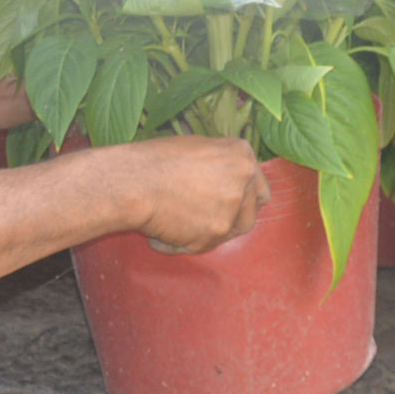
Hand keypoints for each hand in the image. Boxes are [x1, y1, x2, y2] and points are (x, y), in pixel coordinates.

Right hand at [120, 136, 266, 251]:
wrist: (135, 181)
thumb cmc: (156, 161)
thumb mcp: (197, 148)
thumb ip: (222, 165)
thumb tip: (228, 181)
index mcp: (242, 154)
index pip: (259, 185)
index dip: (245, 197)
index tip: (229, 203)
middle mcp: (244, 179)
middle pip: (252, 211)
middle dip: (232, 217)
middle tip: (205, 217)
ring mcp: (233, 207)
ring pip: (232, 231)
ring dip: (211, 232)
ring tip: (180, 225)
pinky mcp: (216, 232)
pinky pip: (205, 245)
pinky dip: (184, 244)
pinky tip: (163, 235)